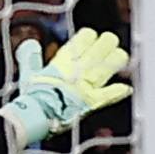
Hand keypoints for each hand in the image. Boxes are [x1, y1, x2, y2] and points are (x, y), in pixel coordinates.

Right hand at [0, 29, 131, 143]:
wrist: (34, 117)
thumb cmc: (31, 98)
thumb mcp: (29, 74)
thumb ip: (30, 58)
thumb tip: (30, 44)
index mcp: (65, 59)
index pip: (86, 36)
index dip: (89, 37)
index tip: (89, 41)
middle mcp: (80, 67)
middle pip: (105, 44)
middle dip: (107, 44)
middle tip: (107, 49)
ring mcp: (88, 83)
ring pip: (113, 62)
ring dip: (117, 59)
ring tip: (118, 59)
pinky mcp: (93, 101)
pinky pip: (111, 93)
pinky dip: (119, 91)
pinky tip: (126, 89)